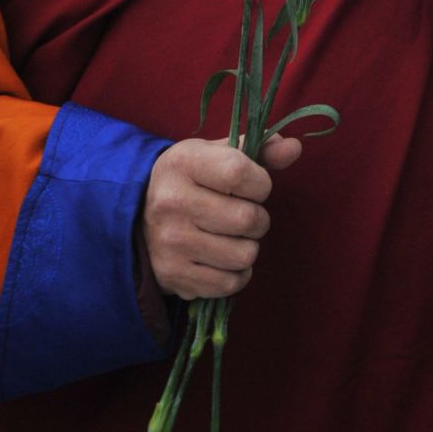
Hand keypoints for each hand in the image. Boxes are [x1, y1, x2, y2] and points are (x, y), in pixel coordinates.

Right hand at [139, 135, 301, 300]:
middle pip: (246, 219)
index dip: (260, 182)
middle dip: (258, 219)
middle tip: (244, 215)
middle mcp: (172, 202)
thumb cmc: (190, 180)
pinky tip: (225, 258)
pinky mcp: (174, 275)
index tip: (254, 186)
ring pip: (243, 255)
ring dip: (249, 247)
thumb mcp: (216, 155)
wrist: (138, 217)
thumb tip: (294, 148)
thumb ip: (259, 150)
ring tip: (233, 237)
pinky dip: (237, 274)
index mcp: (183, 163)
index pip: (239, 173)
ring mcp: (171, 242)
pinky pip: (230, 283)